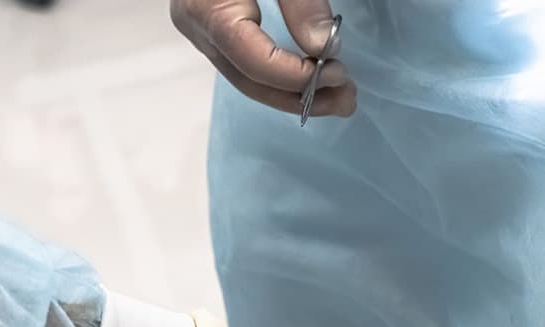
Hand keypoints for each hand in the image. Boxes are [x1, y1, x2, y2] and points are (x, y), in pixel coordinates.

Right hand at [171, 0, 355, 116]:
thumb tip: (323, 46)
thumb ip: (301, 2)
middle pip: (251, 80)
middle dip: (302, 97)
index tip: (339, 73)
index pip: (255, 62)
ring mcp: (201, 28)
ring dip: (294, 94)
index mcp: (206, 7)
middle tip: (348, 100)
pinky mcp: (212, 26)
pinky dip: (281, 76)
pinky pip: (246, 63)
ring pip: (248, 79)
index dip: (298, 77)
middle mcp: (196, 24)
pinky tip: (313, 79)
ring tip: (339, 96)